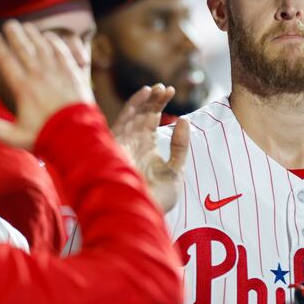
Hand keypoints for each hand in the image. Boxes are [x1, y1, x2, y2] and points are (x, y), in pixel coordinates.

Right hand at [0, 20, 94, 149]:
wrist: (79, 137)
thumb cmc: (46, 137)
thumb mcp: (15, 136)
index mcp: (23, 88)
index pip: (6, 60)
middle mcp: (40, 75)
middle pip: (24, 48)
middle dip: (14, 34)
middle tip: (8, 24)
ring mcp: (58, 73)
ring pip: (43, 47)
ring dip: (33, 35)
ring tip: (26, 26)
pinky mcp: (74, 74)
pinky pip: (63, 52)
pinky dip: (55, 42)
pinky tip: (49, 36)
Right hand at [112, 84, 188, 212]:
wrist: (143, 215)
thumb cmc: (158, 198)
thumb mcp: (176, 169)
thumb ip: (181, 146)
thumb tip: (185, 120)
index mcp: (145, 148)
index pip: (150, 120)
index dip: (158, 104)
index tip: (170, 90)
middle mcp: (133, 143)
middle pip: (141, 114)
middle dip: (153, 100)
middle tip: (166, 88)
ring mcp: (124, 144)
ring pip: (132, 115)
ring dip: (145, 100)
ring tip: (158, 88)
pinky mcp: (117, 146)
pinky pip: (124, 120)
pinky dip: (135, 106)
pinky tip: (145, 94)